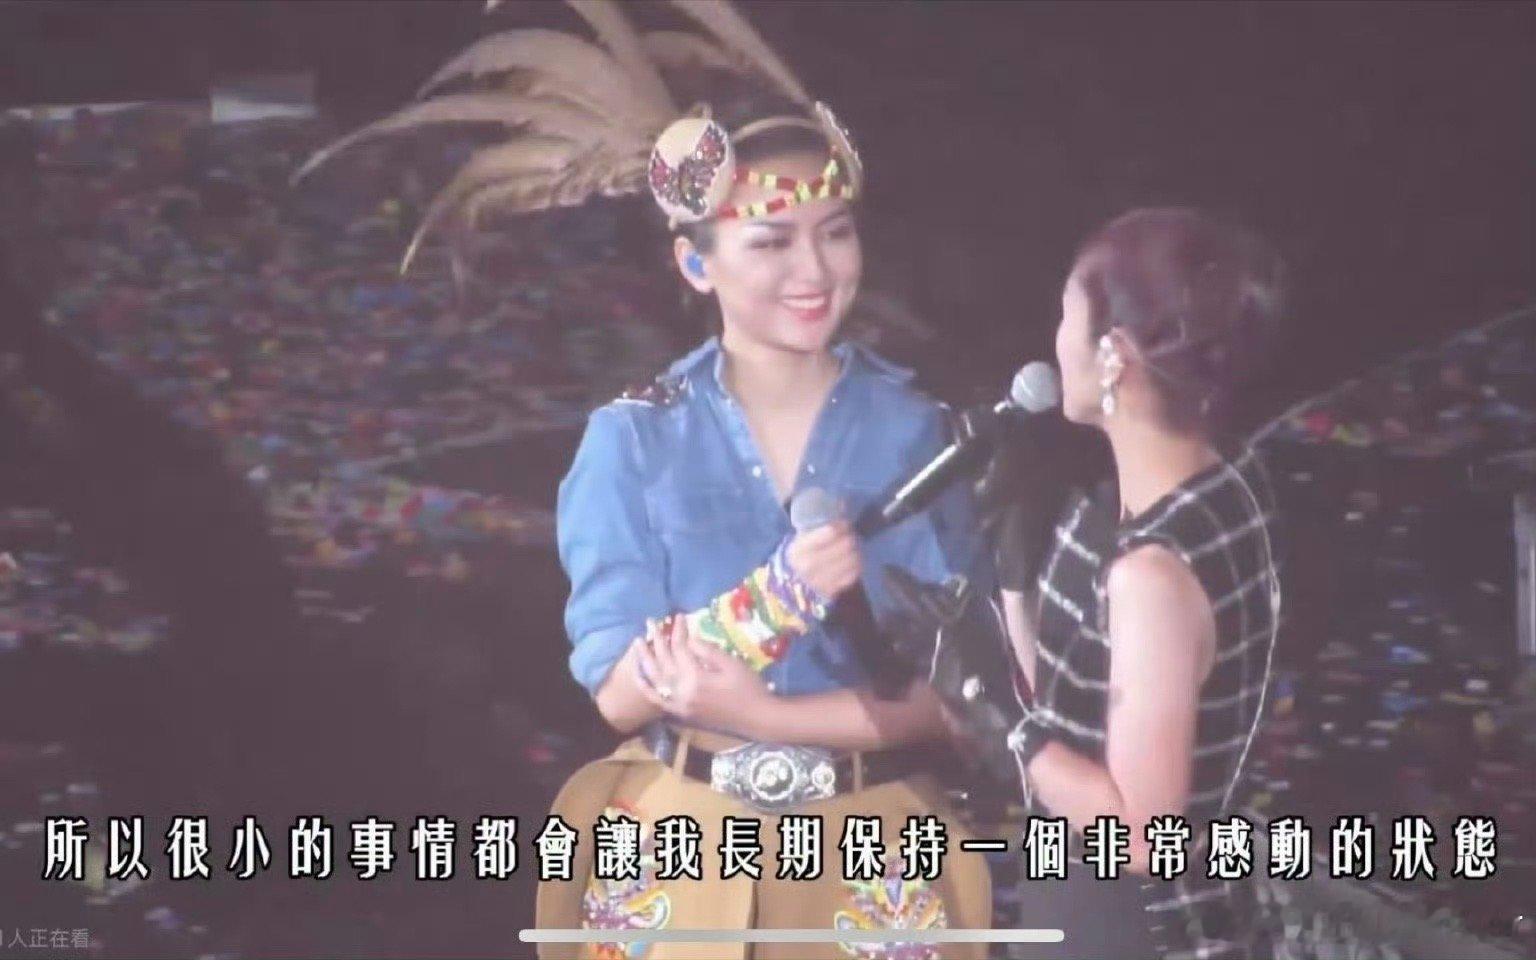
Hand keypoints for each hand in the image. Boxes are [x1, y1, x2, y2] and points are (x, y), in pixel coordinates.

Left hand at [633, 615, 776, 735]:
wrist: (756, 718)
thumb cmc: (748, 688)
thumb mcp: (731, 664)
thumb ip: (707, 650)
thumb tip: (688, 639)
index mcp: (696, 678)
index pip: (680, 649)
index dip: (678, 631)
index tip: (679, 616)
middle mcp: (682, 692)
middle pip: (663, 661)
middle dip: (657, 640)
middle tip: (651, 623)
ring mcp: (679, 704)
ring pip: (655, 679)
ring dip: (644, 659)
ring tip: (637, 643)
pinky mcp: (680, 713)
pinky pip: (656, 700)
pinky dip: (646, 687)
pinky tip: (639, 675)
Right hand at [785, 520, 861, 601]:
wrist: (789, 586)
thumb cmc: (799, 556)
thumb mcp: (801, 539)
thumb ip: (819, 525)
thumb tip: (843, 504)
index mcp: (799, 549)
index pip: (831, 531)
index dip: (842, 524)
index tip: (844, 523)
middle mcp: (809, 566)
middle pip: (845, 545)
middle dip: (851, 537)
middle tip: (851, 535)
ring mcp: (820, 581)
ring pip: (851, 560)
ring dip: (856, 551)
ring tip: (853, 548)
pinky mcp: (830, 591)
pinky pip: (852, 575)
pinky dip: (856, 566)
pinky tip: (853, 561)